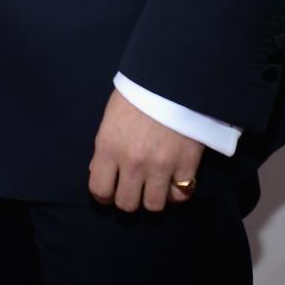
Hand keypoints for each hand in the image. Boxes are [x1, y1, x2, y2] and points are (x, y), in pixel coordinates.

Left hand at [88, 89, 203, 212]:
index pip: (100, 190)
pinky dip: (176, 192)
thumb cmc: (136, 93)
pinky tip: (173, 180)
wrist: (172, 77)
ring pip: (153, 206)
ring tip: (153, 185)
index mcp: (109, 147)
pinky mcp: (186, 166)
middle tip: (133, 188)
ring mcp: (161, 167)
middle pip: (127, 204)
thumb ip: (105, 147)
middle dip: (127, 198)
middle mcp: (133, 163)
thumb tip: (99, 172)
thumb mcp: (111, 117)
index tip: (109, 191)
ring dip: (152, 197)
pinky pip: (180, 196)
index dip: (103, 195)